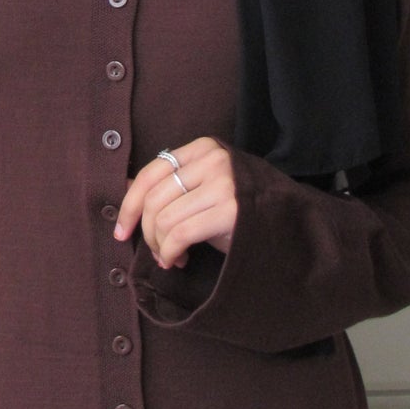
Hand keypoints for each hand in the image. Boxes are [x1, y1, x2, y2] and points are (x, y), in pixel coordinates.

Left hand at [114, 137, 237, 270]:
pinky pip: (180, 234)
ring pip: (164, 218)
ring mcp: (223, 183)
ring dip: (161, 246)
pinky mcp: (230, 210)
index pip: (151, 172)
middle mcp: (212, 160)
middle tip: (156, 253)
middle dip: (147, 232)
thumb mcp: (203, 189)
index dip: (129, 204)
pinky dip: (171, 253)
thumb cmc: (240, 209)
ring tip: (172, 257)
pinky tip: (180, 260)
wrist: (288, 225)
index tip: (122, 231)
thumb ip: (169, 186)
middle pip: (154, 198)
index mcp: (203, 148)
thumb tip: (124, 188)